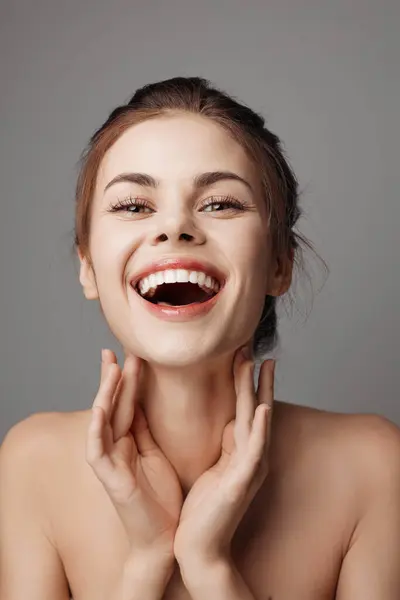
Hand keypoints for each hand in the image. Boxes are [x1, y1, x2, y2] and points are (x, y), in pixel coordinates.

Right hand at [86, 349, 182, 559]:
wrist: (165, 537)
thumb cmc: (162, 497)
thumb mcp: (156, 454)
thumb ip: (146, 429)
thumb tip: (143, 401)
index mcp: (130, 441)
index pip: (126, 402)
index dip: (127, 378)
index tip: (131, 352)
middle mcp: (117, 448)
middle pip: (113, 406)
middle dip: (114, 378)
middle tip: (116, 349)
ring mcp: (111, 462)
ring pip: (103, 422)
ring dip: (105, 394)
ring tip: (111, 368)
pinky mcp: (110, 479)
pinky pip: (98, 451)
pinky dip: (97, 430)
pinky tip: (99, 409)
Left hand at [173, 348, 274, 564]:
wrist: (200, 547)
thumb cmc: (205, 508)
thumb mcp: (215, 466)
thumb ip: (224, 443)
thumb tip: (226, 419)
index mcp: (241, 452)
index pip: (245, 408)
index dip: (246, 381)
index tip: (244, 354)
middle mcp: (251, 457)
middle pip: (253, 408)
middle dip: (253, 378)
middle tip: (252, 346)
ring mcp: (249, 469)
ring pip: (256, 422)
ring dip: (259, 392)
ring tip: (260, 364)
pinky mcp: (241, 483)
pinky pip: (253, 451)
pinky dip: (260, 429)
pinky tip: (262, 409)